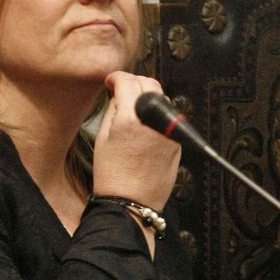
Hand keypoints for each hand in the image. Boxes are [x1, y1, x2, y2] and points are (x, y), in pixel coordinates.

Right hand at [92, 71, 179, 211]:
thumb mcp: (102, 138)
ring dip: (148, 96)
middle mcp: (153, 121)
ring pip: (162, 98)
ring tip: (133, 108)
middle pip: (149, 84)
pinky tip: (145, 125)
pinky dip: (157, 115)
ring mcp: (168, 131)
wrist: (130, 202)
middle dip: (134, 82)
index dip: (117, 77)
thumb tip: (119, 94)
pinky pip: (168, 118)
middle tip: (122, 90)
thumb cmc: (112, 175)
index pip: (127, 81)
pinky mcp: (177, 142)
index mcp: (130, 119)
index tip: (112, 81)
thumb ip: (113, 110)